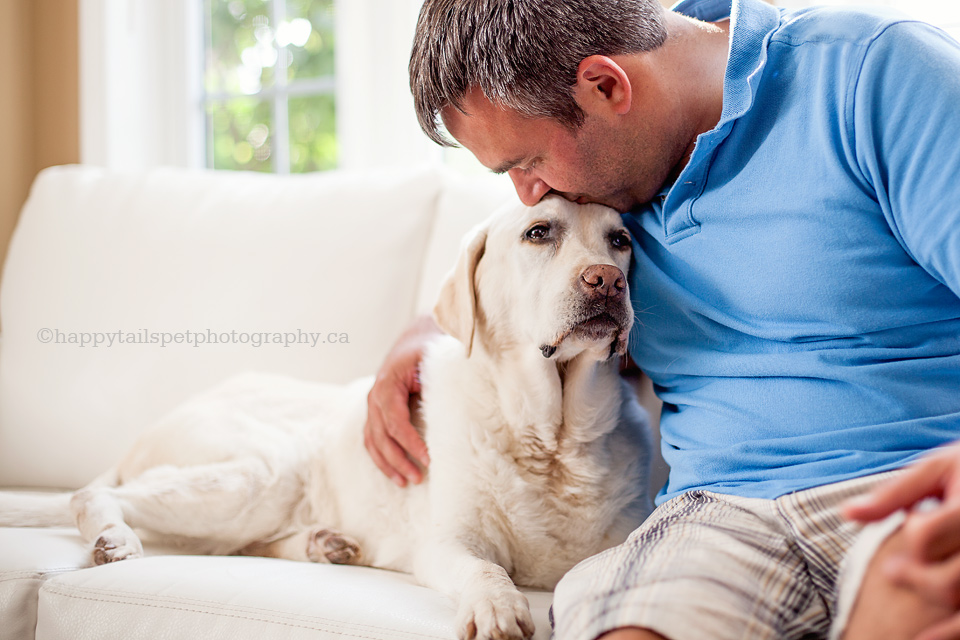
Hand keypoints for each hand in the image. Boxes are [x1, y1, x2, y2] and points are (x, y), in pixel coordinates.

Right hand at [364, 314, 437, 486]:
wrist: (415, 337)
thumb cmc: (428, 348)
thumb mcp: (435, 356)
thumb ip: (442, 375)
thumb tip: (461, 397)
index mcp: (388, 383)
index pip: (395, 420)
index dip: (409, 441)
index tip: (427, 458)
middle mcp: (375, 396)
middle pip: (381, 436)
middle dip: (398, 459)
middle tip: (418, 478)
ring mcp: (372, 405)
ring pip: (373, 441)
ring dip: (388, 464)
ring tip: (406, 483)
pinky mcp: (376, 413)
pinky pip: (373, 440)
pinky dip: (382, 458)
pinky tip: (395, 474)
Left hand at [844, 442, 959, 617]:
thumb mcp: (938, 469)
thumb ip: (895, 492)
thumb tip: (846, 513)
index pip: (923, 536)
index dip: (911, 532)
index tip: (913, 520)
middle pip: (944, 581)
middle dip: (913, 577)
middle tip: (892, 570)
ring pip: (959, 598)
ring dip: (931, 597)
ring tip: (913, 580)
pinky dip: (950, 631)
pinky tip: (926, 638)